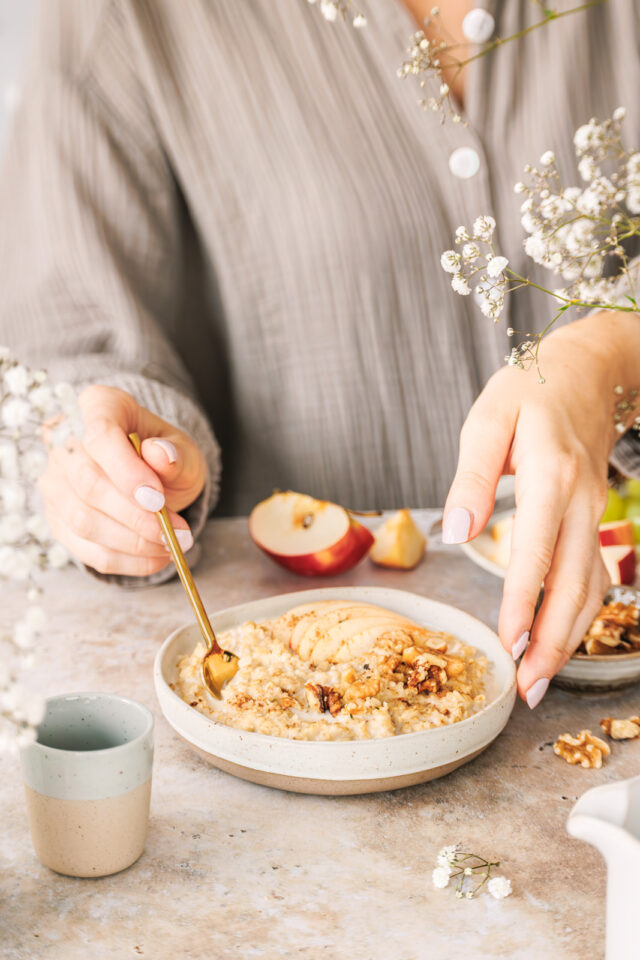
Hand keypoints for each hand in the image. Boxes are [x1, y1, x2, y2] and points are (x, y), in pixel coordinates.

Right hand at [39, 385, 207, 575]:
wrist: (153, 475)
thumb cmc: (165, 456)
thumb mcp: (183, 449)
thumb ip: (175, 454)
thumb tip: (160, 454)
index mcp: (97, 406)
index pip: (99, 436)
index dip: (126, 471)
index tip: (158, 500)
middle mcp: (64, 441)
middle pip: (87, 483)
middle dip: (135, 516)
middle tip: (174, 532)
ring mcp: (55, 481)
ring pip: (82, 520)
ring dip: (132, 542)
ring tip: (171, 545)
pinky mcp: (58, 518)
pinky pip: (85, 548)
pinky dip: (124, 561)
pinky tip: (155, 558)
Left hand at [443, 312, 639, 706]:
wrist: (586, 371)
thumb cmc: (527, 392)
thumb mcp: (486, 420)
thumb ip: (471, 478)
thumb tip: (455, 534)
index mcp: (549, 475)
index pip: (536, 551)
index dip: (521, 603)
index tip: (508, 645)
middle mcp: (580, 500)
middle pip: (574, 583)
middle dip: (553, 641)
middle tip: (527, 688)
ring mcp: (593, 511)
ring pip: (591, 587)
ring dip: (569, 636)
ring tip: (541, 678)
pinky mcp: (592, 517)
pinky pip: (594, 574)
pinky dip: (579, 612)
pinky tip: (559, 638)